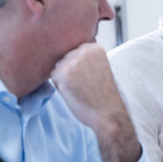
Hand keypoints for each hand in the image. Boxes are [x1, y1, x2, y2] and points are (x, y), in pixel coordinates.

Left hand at [50, 42, 141, 161]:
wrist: (108, 113)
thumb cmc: (104, 94)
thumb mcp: (100, 67)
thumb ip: (85, 58)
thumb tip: (63, 56)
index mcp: (95, 48)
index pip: (75, 51)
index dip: (79, 66)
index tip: (91, 77)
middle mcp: (84, 51)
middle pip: (65, 58)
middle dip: (70, 71)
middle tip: (86, 84)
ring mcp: (73, 62)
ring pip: (58, 67)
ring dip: (65, 79)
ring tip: (81, 88)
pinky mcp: (63, 74)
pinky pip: (54, 77)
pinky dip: (61, 87)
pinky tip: (75, 92)